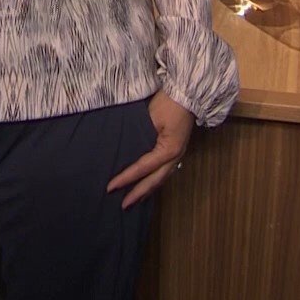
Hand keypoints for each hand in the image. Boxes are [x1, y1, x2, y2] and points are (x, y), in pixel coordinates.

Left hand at [105, 91, 193, 208]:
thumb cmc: (169, 103)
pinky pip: (165, 171)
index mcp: (169, 150)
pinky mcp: (177, 150)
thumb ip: (138, 136)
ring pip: (162, 178)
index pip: (143, 168)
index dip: (126, 178)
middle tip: (123, 205)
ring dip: (148, 190)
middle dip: (138, 194)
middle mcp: (176, 157)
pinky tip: (148, 184)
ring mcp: (179, 155)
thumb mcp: (150, 119)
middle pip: (155, 180)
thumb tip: (123, 150)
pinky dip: (154, 180)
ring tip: (135, 200)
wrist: (187, 93)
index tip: (111, 187)